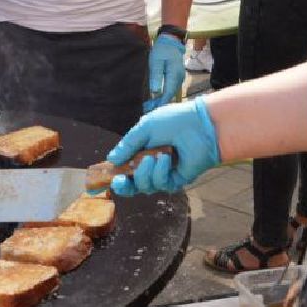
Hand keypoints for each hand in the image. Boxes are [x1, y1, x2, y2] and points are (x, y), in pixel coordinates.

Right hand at [106, 97, 220, 194]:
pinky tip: (166, 159)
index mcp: (142, 151)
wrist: (200, 125)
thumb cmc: (174, 121)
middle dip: (124, 186)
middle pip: (132, 185)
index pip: (124, 169)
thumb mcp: (145, 128)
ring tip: (155, 156)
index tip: (105, 179)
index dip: (114, 175)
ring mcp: (164, 174)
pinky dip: (160, 172)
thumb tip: (111, 160)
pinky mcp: (177, 180)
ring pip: (145, 186)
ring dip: (146, 173)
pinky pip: (161, 184)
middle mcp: (151, 165)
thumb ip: (128, 145)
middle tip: (120, 180)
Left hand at [144, 32, 185, 112]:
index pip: (168, 93)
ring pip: (171, 93)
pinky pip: (171, 89)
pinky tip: (156, 98)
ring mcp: (179, 78)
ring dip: (161, 100)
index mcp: (174, 74)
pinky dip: (164, 95)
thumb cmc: (162, 50)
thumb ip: (156, 76)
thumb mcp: (156, 61)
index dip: (160, 103)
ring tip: (149, 106)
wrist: (171, 42)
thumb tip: (155, 92)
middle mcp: (179, 78)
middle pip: (170, 95)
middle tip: (146, 110)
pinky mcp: (177, 78)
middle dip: (159, 104)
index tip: (151, 109)